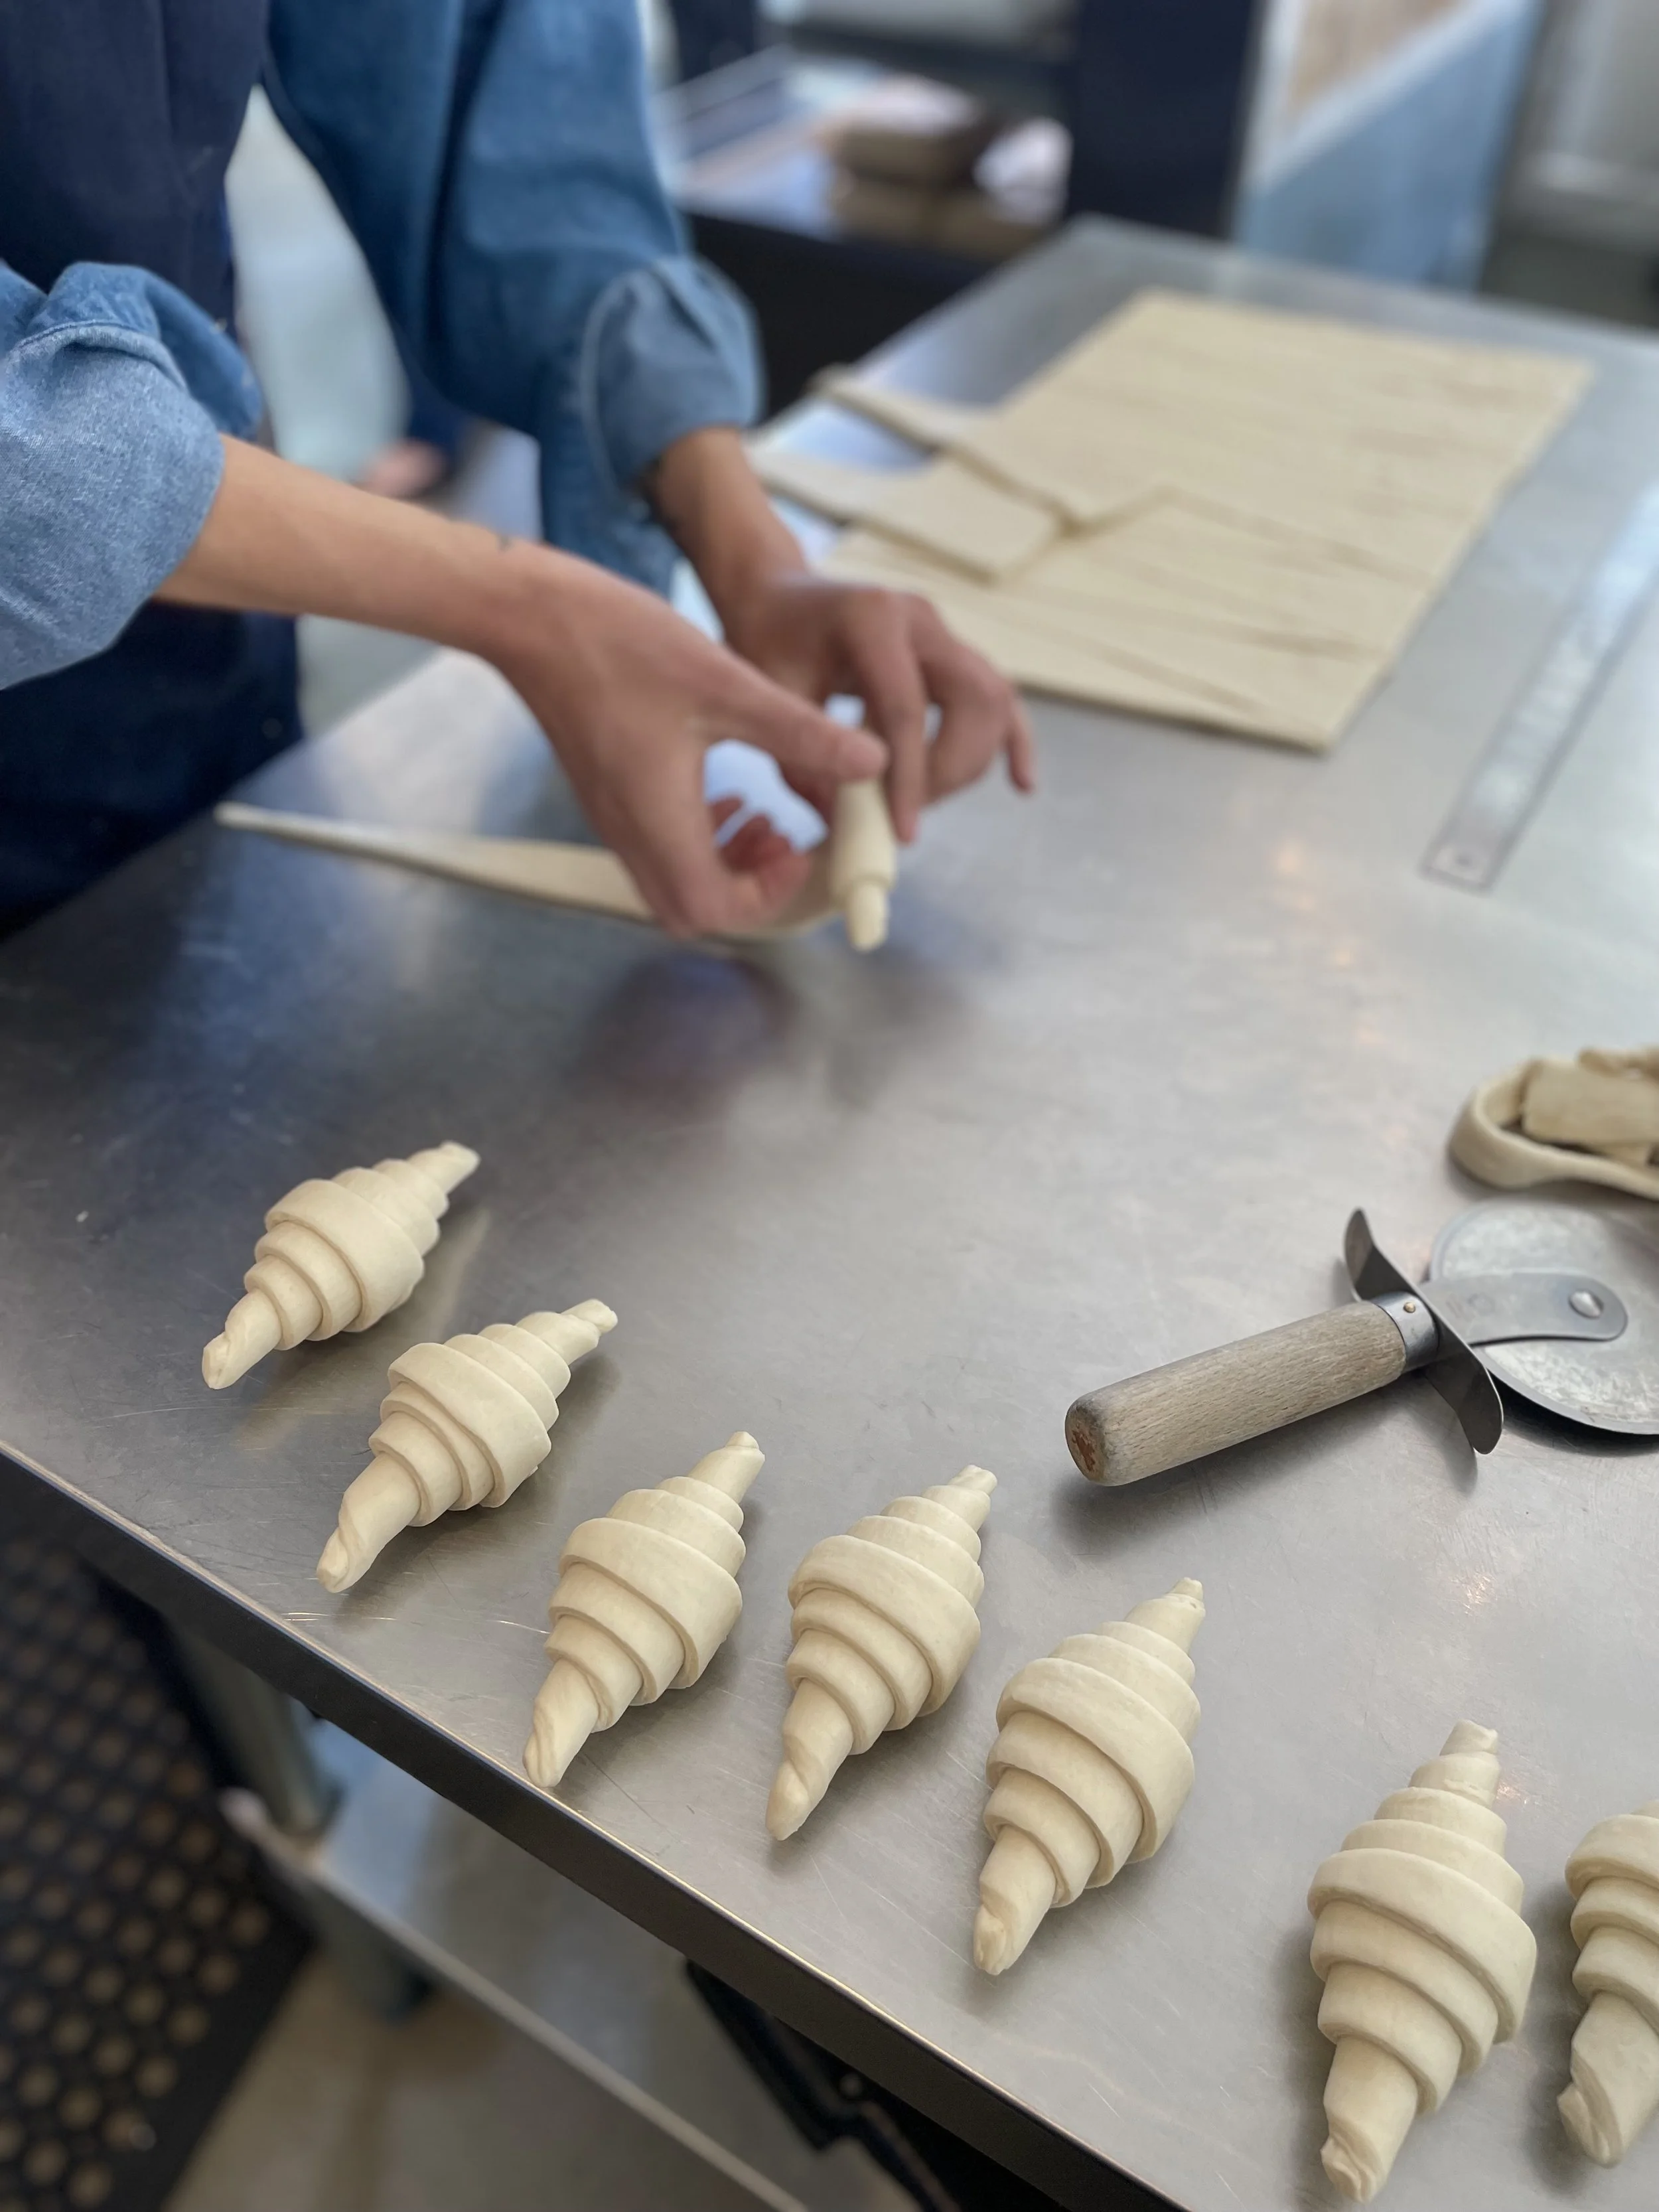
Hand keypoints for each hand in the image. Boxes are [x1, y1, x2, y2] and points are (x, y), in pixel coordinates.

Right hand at [498, 554, 885, 933]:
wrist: (534, 618)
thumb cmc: (622, 646)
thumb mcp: (729, 686)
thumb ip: (801, 733)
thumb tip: (873, 763)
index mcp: (657, 820)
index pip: (715, 908)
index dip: (768, 894)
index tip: (800, 846)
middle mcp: (628, 834)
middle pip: (692, 910)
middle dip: (749, 891)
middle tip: (786, 842)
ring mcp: (611, 819)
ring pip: (673, 883)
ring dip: (726, 867)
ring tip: (764, 818)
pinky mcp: (606, 795)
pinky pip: (656, 849)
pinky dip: (699, 840)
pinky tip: (723, 793)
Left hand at [648, 426, 1035, 841]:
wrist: (776, 594)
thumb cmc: (765, 639)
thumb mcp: (767, 692)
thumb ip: (804, 751)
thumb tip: (843, 821)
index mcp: (872, 618)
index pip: (906, 708)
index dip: (909, 776)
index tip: (902, 832)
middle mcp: (920, 619)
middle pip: (972, 700)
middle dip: (948, 769)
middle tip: (906, 812)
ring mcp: (943, 633)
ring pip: (993, 700)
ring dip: (970, 762)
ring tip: (924, 801)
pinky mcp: (951, 654)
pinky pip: (998, 698)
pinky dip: (1010, 741)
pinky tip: (1020, 783)